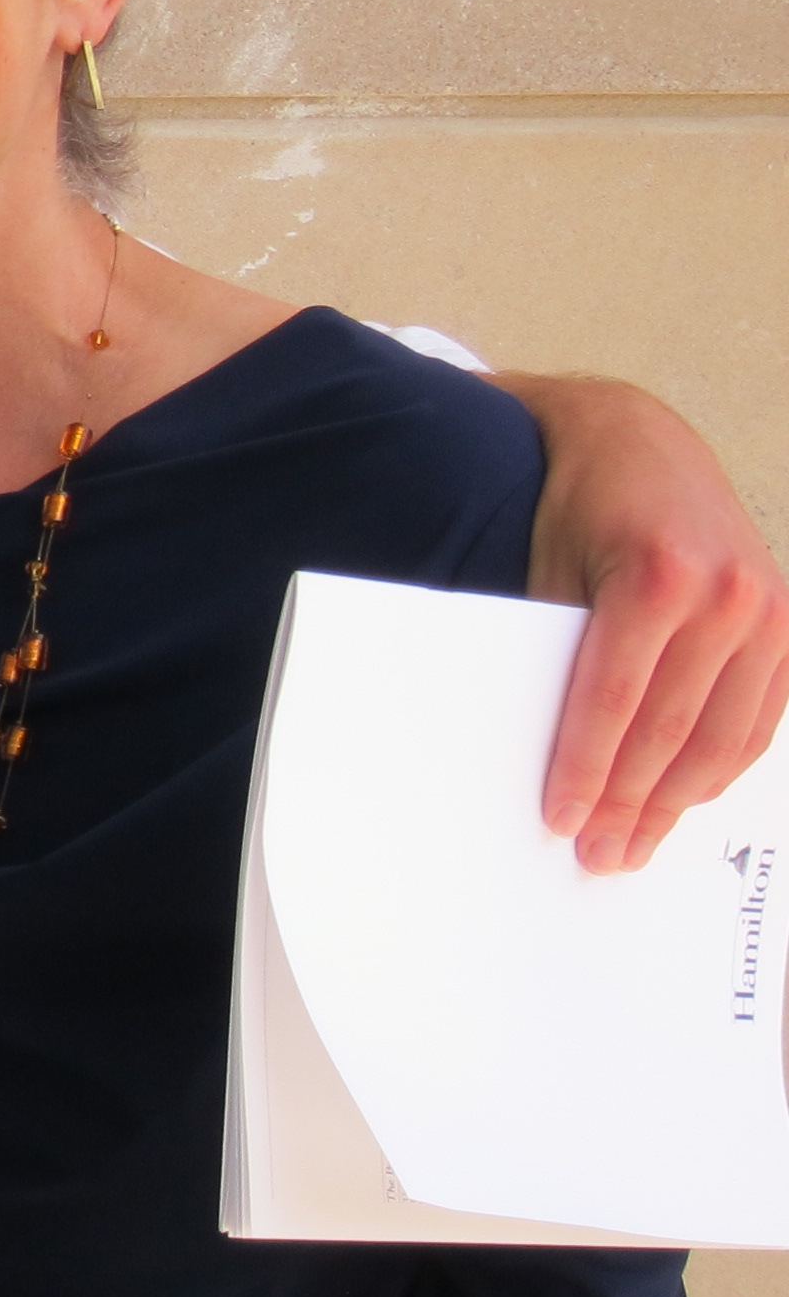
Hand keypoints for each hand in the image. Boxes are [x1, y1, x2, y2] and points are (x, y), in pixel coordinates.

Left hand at [503, 372, 788, 872]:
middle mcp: (727, 593)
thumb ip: (553, 650)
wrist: (634, 440)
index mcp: (658, 576)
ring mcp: (768, 609)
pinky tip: (685, 800)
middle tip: (599, 857)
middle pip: (672, 730)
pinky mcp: (786, 622)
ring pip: (723, 736)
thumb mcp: (544, 565)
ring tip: (637, 844)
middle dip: (631, 802)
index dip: (587, 768)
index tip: (561, 820)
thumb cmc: (572, 504)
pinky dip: (721, 765)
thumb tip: (533, 750)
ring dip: (678, 801)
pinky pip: (759, 716)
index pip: (615, 700)